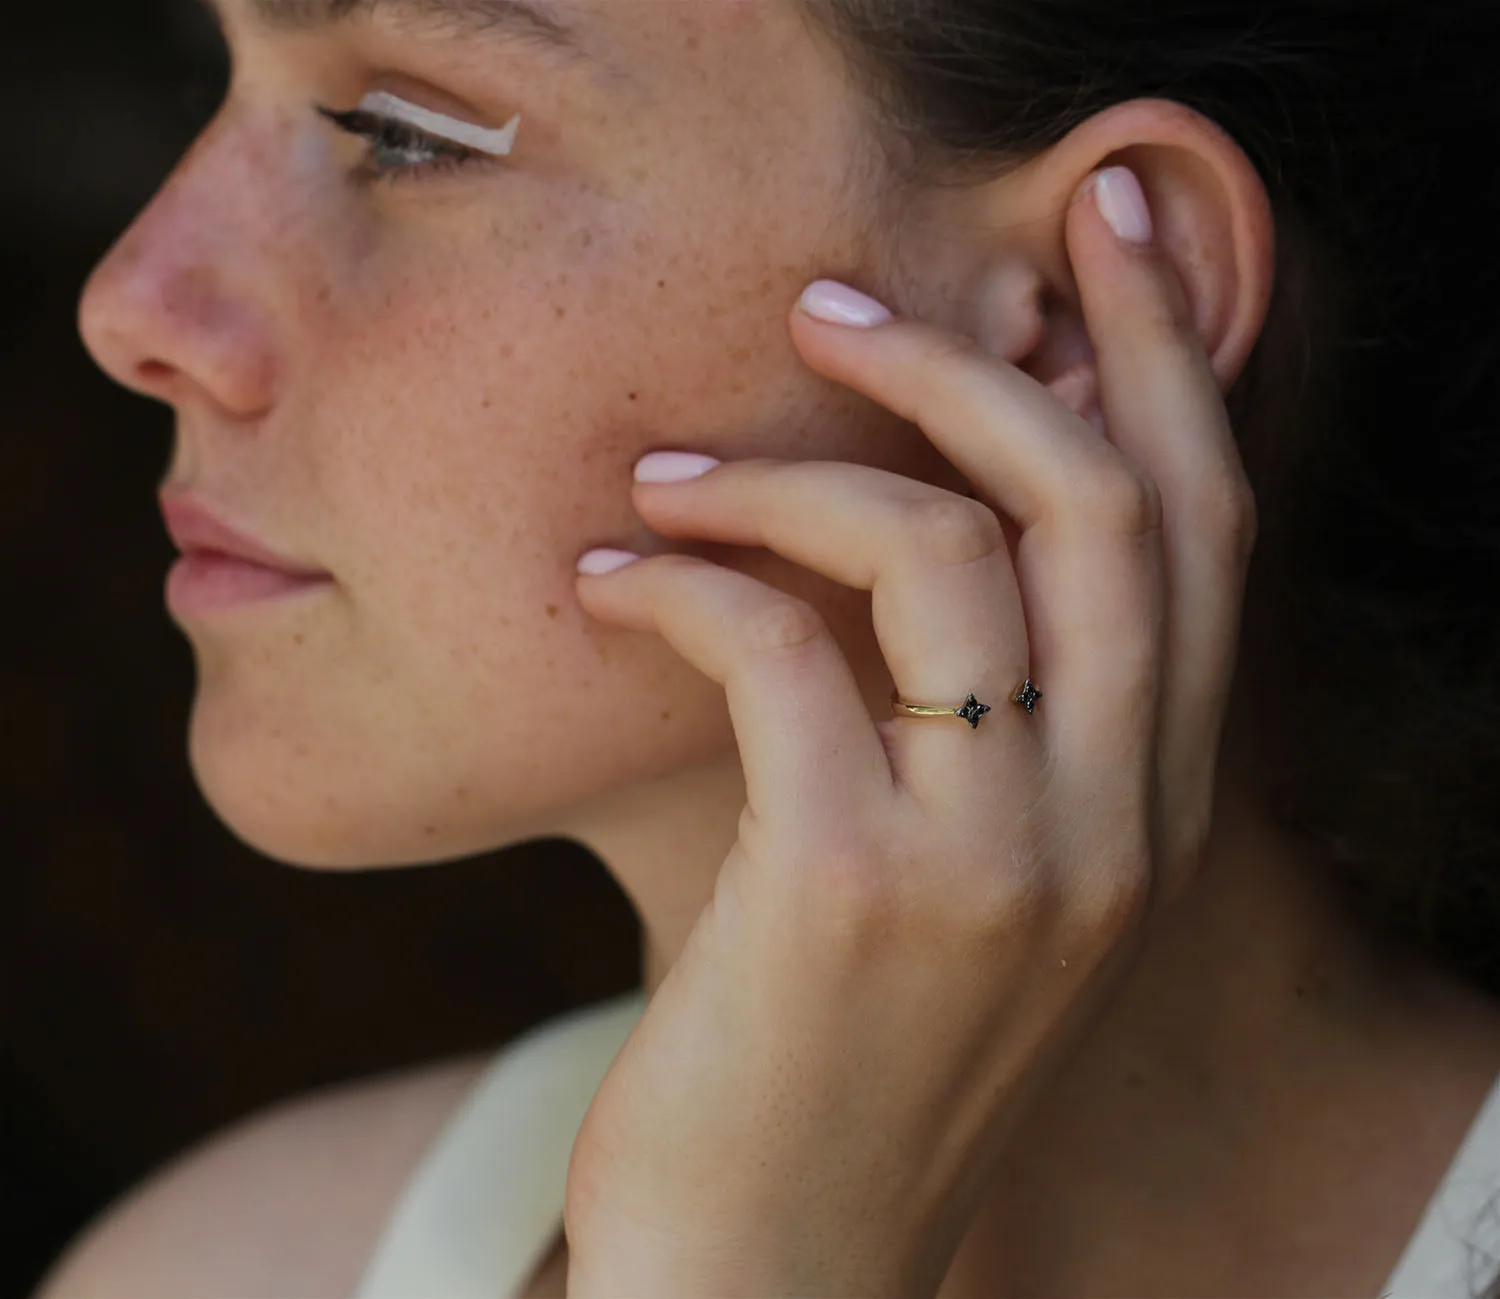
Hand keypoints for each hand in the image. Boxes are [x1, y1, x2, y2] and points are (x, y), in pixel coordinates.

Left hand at [565, 166, 1257, 1298]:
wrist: (778, 1269)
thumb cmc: (853, 1052)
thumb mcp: (979, 883)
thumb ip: (1004, 719)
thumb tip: (939, 510)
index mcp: (1156, 809)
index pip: (1206, 531)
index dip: (1163, 358)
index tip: (1095, 232)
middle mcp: (1114, 825)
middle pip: (1106, 504)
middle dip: (981, 361)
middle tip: (831, 309)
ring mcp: (1000, 861)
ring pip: (944, 551)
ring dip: (786, 476)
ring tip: (666, 478)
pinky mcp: (852, 890)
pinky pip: (781, 649)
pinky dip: (684, 582)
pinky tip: (606, 584)